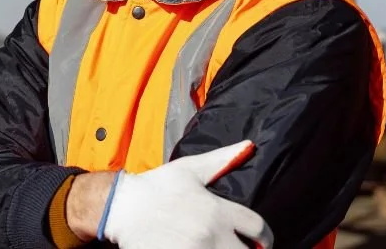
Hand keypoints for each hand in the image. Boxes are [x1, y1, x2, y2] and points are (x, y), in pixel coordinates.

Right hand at [97, 140, 273, 248]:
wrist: (121, 207)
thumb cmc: (154, 187)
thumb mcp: (189, 169)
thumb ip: (222, 160)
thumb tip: (248, 146)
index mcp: (218, 210)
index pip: (257, 227)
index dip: (264, 236)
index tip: (261, 241)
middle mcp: (211, 233)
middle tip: (241, 248)